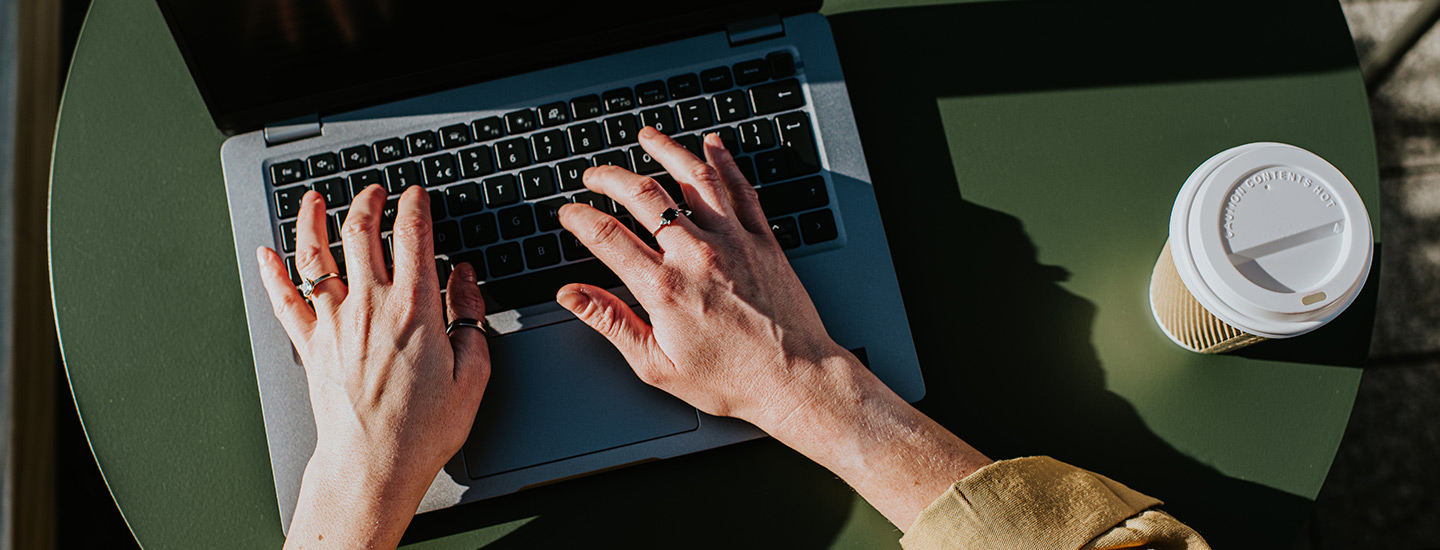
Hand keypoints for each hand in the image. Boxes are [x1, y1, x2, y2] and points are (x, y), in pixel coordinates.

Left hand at [257, 185, 488, 547]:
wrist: (373, 465)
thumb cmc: (423, 429)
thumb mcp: (473, 373)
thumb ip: (471, 317)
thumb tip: (465, 278)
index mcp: (414, 309)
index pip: (412, 236)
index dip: (414, 206)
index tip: (415, 195)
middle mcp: (369, 306)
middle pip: (360, 233)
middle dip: (366, 202)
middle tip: (373, 190)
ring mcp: (334, 324)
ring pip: (315, 256)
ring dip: (313, 221)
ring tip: (314, 200)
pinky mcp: (311, 346)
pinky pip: (284, 301)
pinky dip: (271, 273)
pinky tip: (265, 254)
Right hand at [554, 127, 853, 431]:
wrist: (795, 379)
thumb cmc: (731, 380)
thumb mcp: (657, 365)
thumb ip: (611, 322)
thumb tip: (572, 296)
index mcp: (664, 289)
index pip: (607, 236)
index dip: (579, 218)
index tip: (569, 213)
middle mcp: (697, 256)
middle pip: (644, 196)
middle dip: (611, 178)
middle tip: (595, 175)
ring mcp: (733, 242)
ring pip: (694, 178)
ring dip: (666, 151)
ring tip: (647, 138)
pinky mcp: (763, 241)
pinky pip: (741, 189)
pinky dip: (724, 162)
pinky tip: (712, 146)